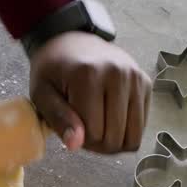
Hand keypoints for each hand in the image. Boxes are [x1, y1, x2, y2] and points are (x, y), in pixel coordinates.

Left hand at [29, 32, 151, 153]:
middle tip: (84, 129)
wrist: (72, 41)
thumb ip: (58, 119)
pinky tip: (111, 118)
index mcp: (88, 75)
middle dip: (98, 144)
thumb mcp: (41, 94)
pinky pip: (142, 126)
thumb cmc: (54, 70)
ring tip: (99, 127)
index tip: (71, 128)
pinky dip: (127, 130)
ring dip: (115, 141)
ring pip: (133, 136)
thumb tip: (76, 144)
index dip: (80, 140)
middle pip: (115, 138)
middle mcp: (117, 74)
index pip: (93, 133)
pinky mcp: (145, 82)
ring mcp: (135, 77)